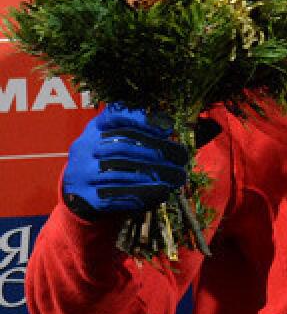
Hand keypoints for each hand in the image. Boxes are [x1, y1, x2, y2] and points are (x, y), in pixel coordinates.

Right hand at [62, 104, 187, 220]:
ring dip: (150, 178)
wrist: (81, 191)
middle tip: (179, 164)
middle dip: (155, 155)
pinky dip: (140, 194)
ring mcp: (80, 172)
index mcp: (95, 128)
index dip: (141, 121)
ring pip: (120, 174)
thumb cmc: (109, 158)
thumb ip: (139, 128)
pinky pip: (114, 195)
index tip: (166, 130)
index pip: (115, 116)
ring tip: (173, 181)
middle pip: (123, 148)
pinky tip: (160, 193)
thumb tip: (166, 129)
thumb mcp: (117, 136)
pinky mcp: (83, 196)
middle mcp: (83, 147)